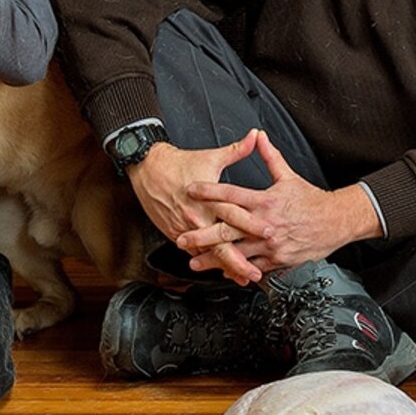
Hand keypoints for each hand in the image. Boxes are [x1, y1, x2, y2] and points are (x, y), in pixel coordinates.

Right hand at [130, 134, 262, 285]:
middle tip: (255, 273)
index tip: (268, 234)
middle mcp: (198, 215)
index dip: (251, 225)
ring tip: (240, 278)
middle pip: (221, 242)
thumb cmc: (179, 164)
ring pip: (207, 252)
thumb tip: (256, 136)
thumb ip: (237, 150)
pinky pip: (193, 252)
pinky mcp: (176, 232)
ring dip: (224, 267)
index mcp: (209, 198)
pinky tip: (218, 271)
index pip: (234, 214)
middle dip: (238, 260)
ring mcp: (186, 227)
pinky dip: (206, 262)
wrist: (147, 168)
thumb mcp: (210, 156)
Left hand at [182, 132, 376, 276]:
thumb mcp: (289, 176)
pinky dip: (237, 269)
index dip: (209, 191)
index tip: (191, 189)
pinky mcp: (277, 259)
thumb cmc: (312, 201)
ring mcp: (270, 244)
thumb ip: (270, 157)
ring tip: (194, 261)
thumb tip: (259, 136)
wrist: (335, 222)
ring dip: (214, 258)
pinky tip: (223, 272)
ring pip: (236, 252)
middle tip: (183, 236)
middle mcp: (265, 223)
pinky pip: (253, 265)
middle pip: (227, 229)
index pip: (231, 194)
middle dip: (202, 234)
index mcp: (265, 201)